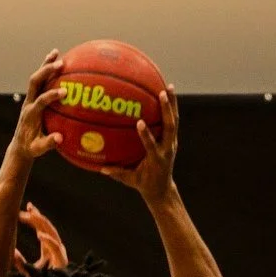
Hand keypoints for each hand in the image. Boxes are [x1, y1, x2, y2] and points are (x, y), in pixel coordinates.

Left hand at [8, 55, 64, 163]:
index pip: (40, 101)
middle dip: (46, 72)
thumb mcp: (37, 149)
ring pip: (36, 77)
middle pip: (35, 82)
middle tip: (60, 64)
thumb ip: (47, 144)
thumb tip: (59, 138)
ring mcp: (30, 98)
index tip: (64, 92)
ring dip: (45, 65)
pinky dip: (47, 70)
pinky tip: (58, 61)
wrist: (20, 145)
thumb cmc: (31, 148)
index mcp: (30, 114)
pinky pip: (41, 81)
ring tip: (56, 53)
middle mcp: (29, 102)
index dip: (51, 95)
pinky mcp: (34, 97)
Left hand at [15, 203, 67, 271]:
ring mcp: (60, 255)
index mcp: (49, 250)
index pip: (43, 229)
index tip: (28, 208)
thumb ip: (19, 262)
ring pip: (52, 234)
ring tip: (31, 216)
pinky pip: (56, 249)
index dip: (36, 218)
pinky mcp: (62, 263)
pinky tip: (39, 235)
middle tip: (27, 208)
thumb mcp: (27, 272)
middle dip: (38, 217)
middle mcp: (56, 250)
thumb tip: (12, 251)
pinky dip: (48, 241)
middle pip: (48, 228)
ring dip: (42, 225)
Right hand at [98, 83, 179, 205]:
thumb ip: (117, 172)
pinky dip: (171, 107)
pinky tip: (167, 93)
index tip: (139, 123)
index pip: (151, 146)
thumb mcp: (130, 180)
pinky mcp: (172, 140)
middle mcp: (167, 149)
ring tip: (168, 86)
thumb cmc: (143, 184)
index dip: (146, 135)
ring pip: (174, 121)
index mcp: (156, 159)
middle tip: (162, 93)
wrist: (162, 190)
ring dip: (172, 104)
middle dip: (166, 110)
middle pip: (170, 127)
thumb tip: (101, 168)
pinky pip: (173, 121)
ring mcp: (171, 143)